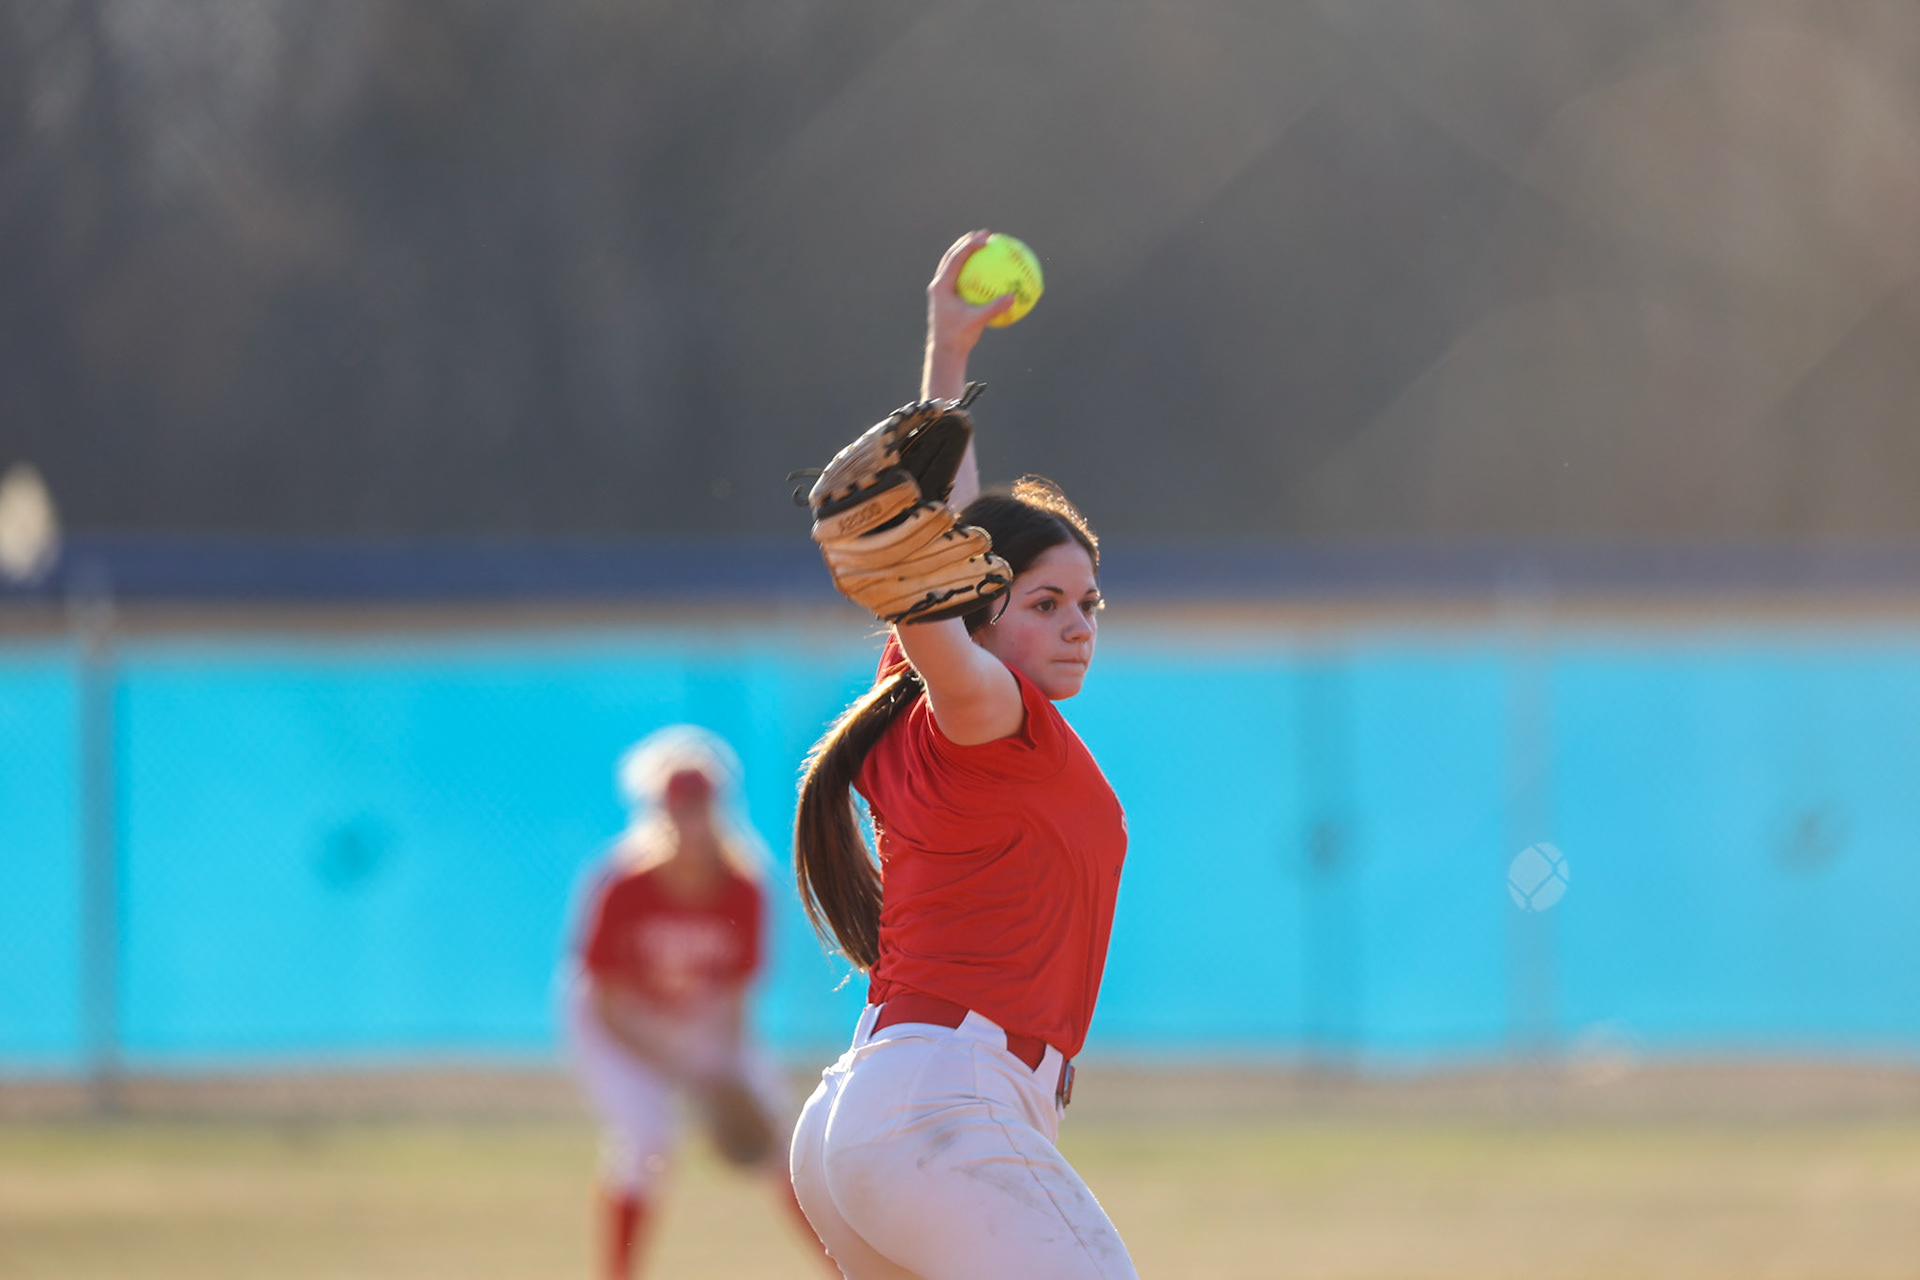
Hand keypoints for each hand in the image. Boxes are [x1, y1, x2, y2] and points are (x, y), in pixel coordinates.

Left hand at [924, 230, 1015, 392]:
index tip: (986, 238)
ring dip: (966, 252)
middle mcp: (939, 285)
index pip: (956, 258)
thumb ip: (994, 309)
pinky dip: (971, 270)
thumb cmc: (959, 337)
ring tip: (983, 245)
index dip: (970, 245)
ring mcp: (942, 290)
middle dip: (967, 242)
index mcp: (942, 286)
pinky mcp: (947, 297)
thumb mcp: (977, 322)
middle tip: (984, 234)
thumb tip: (1013, 296)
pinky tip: (987, 271)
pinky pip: (960, 278)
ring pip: (953, 264)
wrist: (945, 351)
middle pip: (951, 255)